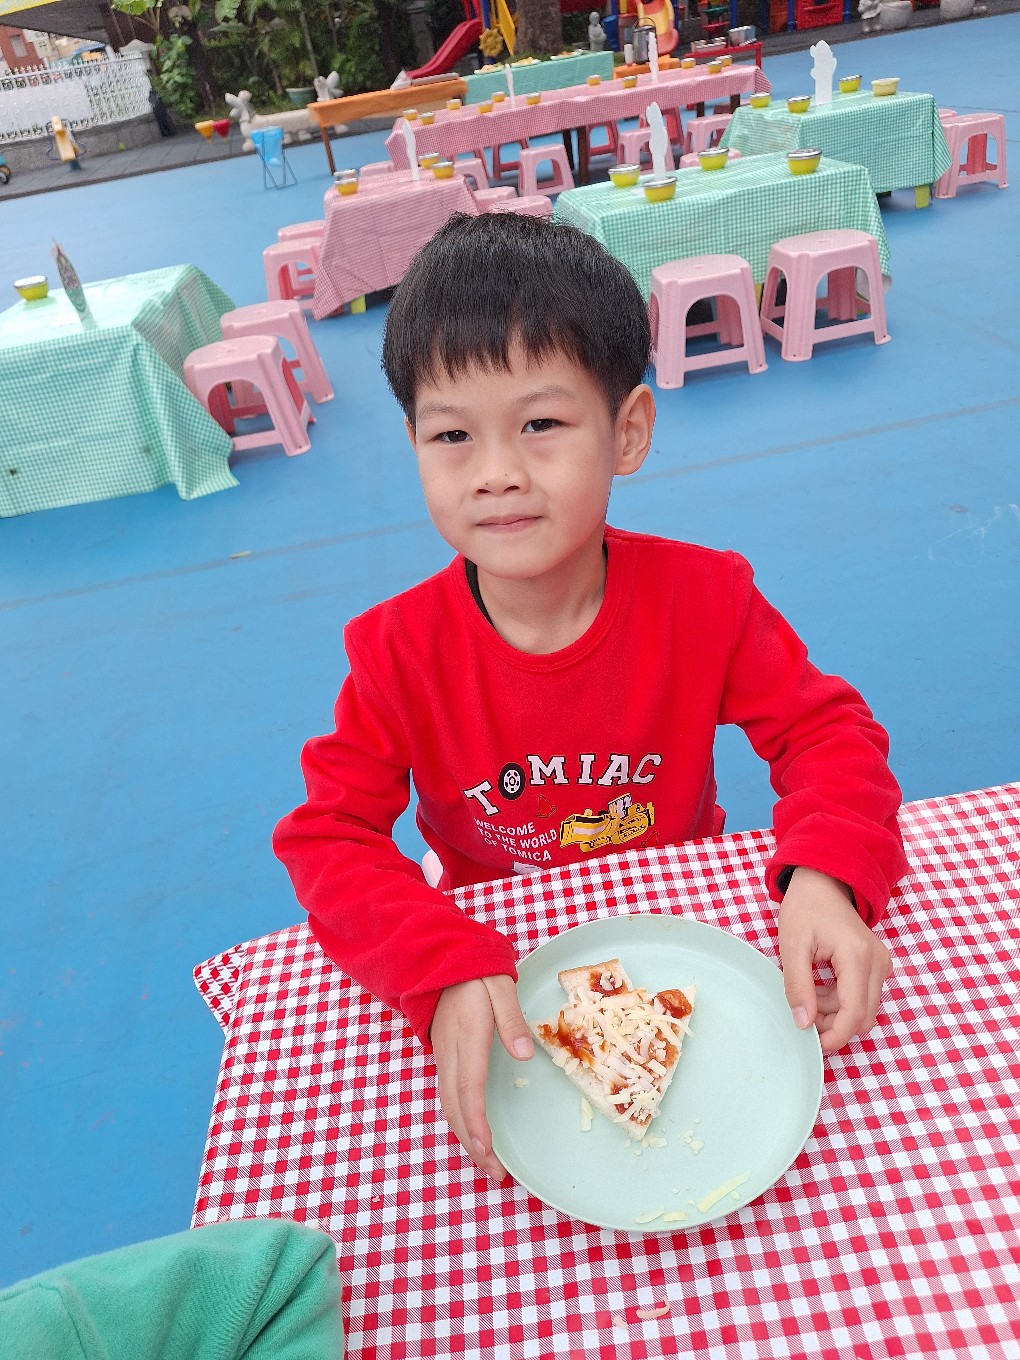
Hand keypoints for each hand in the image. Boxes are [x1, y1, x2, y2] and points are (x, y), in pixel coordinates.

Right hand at [430, 975, 533, 1181]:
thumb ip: (511, 1019)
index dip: (476, 1121)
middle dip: (473, 1144)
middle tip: (496, 1173)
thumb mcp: (500, 987)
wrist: (439, 962)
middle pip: (456, 1108)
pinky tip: (474, 1135)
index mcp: (467, 1039)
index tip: (487, 1148)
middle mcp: (450, 1055)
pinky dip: (460, 1122)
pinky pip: (448, 1098)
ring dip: (466, 1138)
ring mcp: (443, 1058)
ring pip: (449, 1107)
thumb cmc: (476, 974)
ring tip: (488, 1164)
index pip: (469, 1088)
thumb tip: (524, 1054)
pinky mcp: (444, 1059)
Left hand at [778, 867, 891, 1053]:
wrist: (823, 882)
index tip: (813, 1044)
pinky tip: (821, 989)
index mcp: (857, 955)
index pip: (855, 1012)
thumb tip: (803, 1023)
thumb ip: (797, 986)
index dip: (836, 1035)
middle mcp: (878, 961)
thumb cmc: (805, 908)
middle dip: (834, 1025)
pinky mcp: (878, 964)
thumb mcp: (792, 946)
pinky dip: (842, 1002)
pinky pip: (865, 996)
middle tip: (804, 1017)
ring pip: (865, 1009)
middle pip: (864, 1016)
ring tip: (809, 996)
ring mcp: (882, 963)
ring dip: (837, 1013)